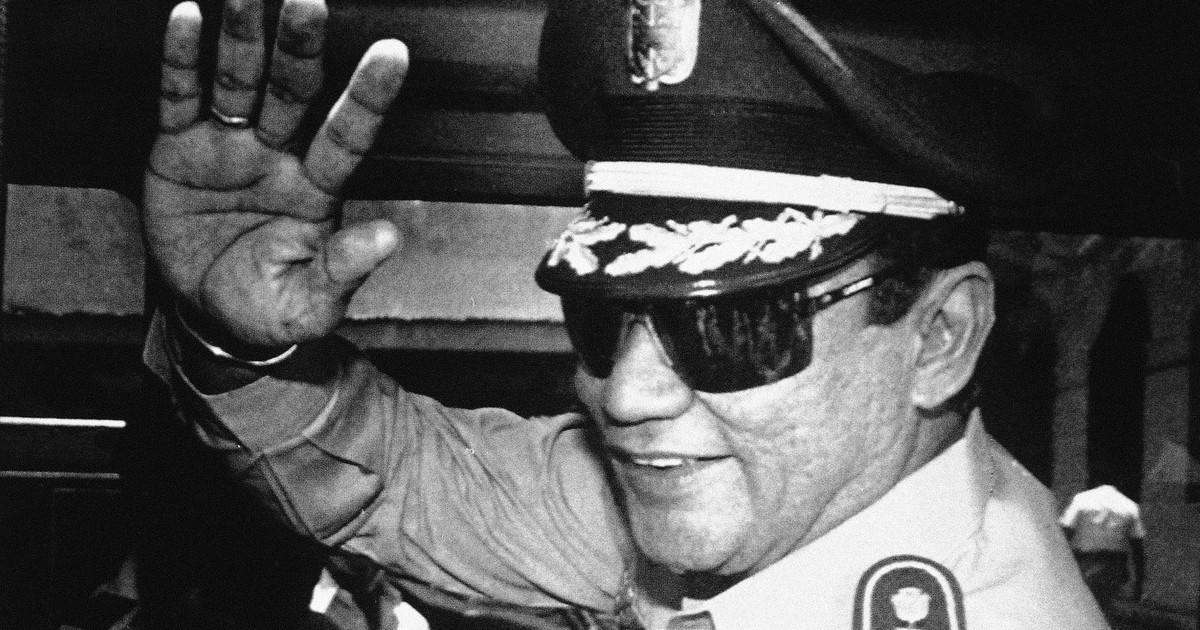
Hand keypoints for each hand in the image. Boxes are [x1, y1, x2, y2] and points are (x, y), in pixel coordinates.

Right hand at [144, 0, 406, 347]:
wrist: (208, 315)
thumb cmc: (269, 307)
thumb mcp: (309, 304)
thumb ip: (345, 270)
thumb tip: (388, 238)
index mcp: (318, 191)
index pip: (348, 136)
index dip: (368, 97)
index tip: (394, 54)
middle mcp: (279, 157)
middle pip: (294, 93)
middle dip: (301, 47)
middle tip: (308, 0)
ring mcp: (229, 147)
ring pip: (240, 81)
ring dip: (244, 35)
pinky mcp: (179, 149)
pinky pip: (180, 97)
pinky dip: (182, 59)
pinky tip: (189, 17)